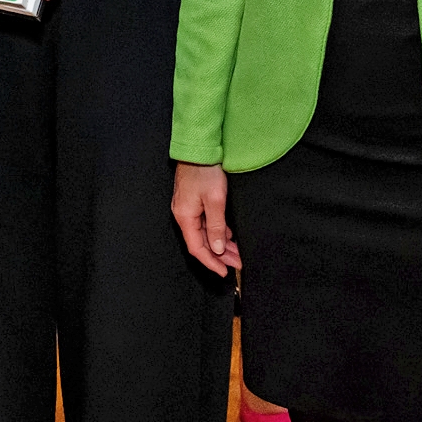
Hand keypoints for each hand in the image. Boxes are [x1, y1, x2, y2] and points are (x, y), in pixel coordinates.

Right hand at [172, 162, 239, 276]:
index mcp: (185, 217)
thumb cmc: (205, 172)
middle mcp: (184, 214)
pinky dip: (218, 231)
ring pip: (204, 233)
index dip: (211, 262)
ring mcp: (188, 208)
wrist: (199, 149)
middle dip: (219, 255)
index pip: (197, 248)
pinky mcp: (194, 201)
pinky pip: (205, 223)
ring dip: (220, 243)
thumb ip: (216, 226)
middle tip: (237, 263)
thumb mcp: (215, 201)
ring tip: (237, 252)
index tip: (224, 272)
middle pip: (201, 242)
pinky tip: (229, 235)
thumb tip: (216, 248)